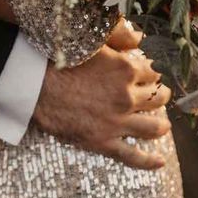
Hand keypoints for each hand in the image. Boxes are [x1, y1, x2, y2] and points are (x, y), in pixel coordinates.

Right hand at [32, 19, 171, 170]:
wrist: (34, 85)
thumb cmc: (60, 58)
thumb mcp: (92, 39)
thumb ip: (120, 35)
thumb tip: (141, 36)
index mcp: (126, 69)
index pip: (154, 72)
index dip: (153, 72)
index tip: (151, 73)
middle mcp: (127, 97)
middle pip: (157, 98)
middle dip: (161, 96)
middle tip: (159, 96)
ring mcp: (117, 122)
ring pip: (152, 128)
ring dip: (161, 125)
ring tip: (163, 124)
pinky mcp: (104, 142)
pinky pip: (132, 156)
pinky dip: (148, 161)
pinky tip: (159, 161)